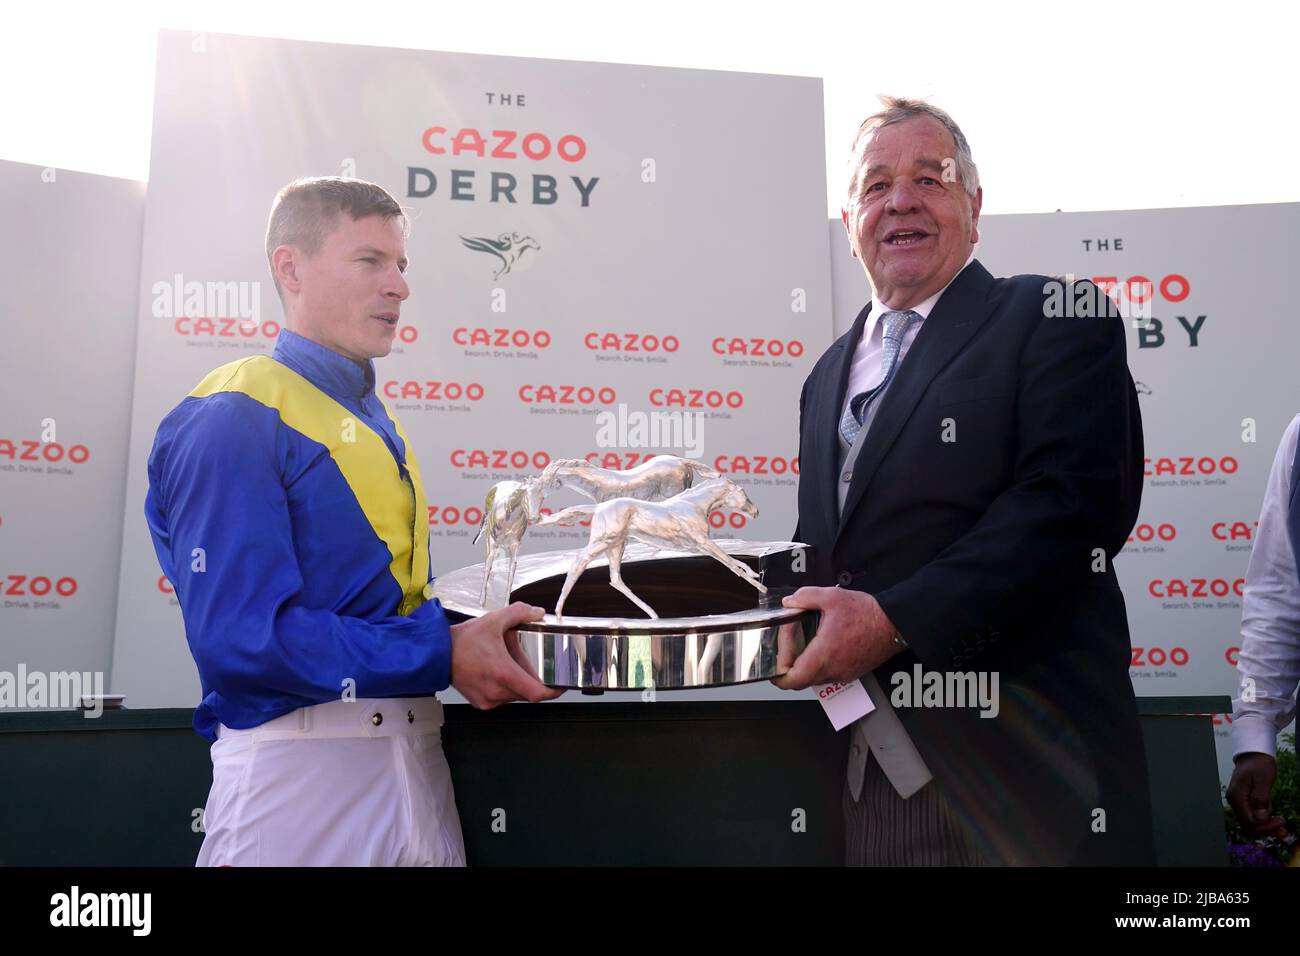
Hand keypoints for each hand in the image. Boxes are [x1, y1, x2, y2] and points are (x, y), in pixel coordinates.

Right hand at [450, 602, 564, 707]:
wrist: (436, 654)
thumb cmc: (461, 641)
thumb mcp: (493, 620)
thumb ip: (519, 613)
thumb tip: (537, 612)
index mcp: (503, 673)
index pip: (537, 693)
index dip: (553, 691)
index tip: (561, 685)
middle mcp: (497, 690)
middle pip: (528, 693)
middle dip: (533, 680)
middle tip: (534, 666)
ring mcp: (488, 699)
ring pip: (515, 696)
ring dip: (518, 683)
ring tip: (509, 665)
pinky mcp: (481, 703)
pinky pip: (502, 698)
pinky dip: (505, 688)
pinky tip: (497, 673)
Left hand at [772, 587, 901, 689]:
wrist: (894, 624)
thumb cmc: (868, 614)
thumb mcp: (832, 597)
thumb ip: (805, 597)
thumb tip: (789, 603)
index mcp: (823, 655)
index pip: (792, 679)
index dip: (777, 672)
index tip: (776, 654)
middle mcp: (832, 670)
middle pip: (799, 681)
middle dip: (787, 665)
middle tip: (787, 646)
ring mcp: (842, 674)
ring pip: (812, 679)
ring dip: (803, 664)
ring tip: (803, 641)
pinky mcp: (850, 673)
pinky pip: (826, 675)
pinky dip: (817, 664)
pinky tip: (820, 644)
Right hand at [1226, 752, 1288, 837]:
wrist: (1254, 754)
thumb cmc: (1259, 764)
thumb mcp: (1263, 780)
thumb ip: (1261, 799)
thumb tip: (1261, 817)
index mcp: (1237, 796)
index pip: (1249, 821)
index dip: (1266, 825)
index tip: (1281, 820)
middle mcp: (1235, 801)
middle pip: (1248, 825)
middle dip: (1266, 828)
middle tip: (1283, 827)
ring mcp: (1238, 801)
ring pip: (1250, 822)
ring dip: (1266, 826)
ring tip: (1281, 823)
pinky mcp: (1244, 800)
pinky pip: (1252, 815)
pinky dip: (1263, 820)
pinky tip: (1274, 819)